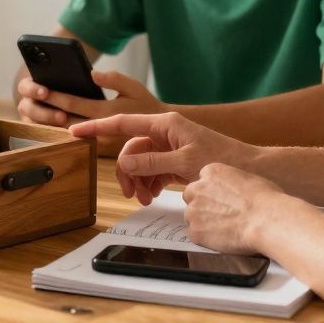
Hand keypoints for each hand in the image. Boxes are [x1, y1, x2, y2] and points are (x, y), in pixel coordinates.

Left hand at [16, 70, 166, 126]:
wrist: (160, 131)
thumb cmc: (146, 104)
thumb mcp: (133, 86)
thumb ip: (113, 78)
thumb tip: (91, 74)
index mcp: (106, 111)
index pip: (74, 103)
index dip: (56, 96)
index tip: (41, 88)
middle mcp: (100, 128)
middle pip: (65, 119)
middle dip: (46, 111)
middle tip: (29, 102)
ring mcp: (99, 140)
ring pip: (68, 132)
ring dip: (50, 123)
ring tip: (33, 113)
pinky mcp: (101, 149)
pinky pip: (76, 141)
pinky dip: (61, 133)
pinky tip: (49, 124)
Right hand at [70, 112, 254, 204]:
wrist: (247, 169)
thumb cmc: (221, 159)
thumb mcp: (184, 162)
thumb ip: (153, 162)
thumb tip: (126, 164)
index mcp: (165, 124)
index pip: (123, 123)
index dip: (98, 128)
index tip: (76, 131)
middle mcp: (164, 132)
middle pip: (131, 149)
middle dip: (127, 172)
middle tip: (129, 193)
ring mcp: (169, 146)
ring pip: (141, 162)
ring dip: (138, 181)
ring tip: (145, 199)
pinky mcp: (175, 160)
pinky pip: (152, 170)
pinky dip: (149, 183)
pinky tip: (153, 194)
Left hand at [182, 163, 287, 253]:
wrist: (267, 220)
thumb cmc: (266, 200)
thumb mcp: (249, 179)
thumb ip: (232, 183)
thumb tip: (234, 191)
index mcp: (211, 172)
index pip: (202, 182)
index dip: (212, 193)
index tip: (221, 201)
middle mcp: (197, 189)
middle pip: (192, 197)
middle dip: (202, 206)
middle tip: (220, 215)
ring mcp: (194, 211)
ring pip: (191, 217)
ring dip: (203, 223)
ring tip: (225, 229)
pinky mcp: (195, 231)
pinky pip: (195, 235)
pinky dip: (205, 239)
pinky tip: (222, 239)